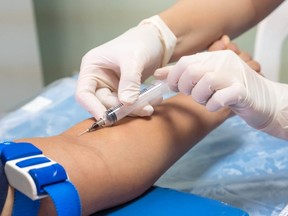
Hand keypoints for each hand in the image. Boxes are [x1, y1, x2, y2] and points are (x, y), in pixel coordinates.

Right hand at [76, 16, 175, 118]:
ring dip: (133, 110)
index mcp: (92, 68)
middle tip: (143, 110)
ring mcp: (111, 86)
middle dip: (121, 110)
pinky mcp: (123, 91)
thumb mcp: (134, 59)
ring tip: (150, 107)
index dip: (92, 108)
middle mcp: (98, 78)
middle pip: (103, 102)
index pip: (84, 93)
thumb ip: (129, 81)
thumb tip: (126, 103)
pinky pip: (128, 104)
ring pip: (117, 106)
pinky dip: (139, 105)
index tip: (106, 119)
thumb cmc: (139, 43)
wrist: (155, 40)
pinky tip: (153, 102)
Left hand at [155, 46, 287, 138]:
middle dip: (185, 87)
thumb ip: (183, 75)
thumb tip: (157, 74)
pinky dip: (212, 106)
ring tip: (206, 101)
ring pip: (205, 82)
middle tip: (192, 94)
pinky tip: (216, 106)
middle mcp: (224, 62)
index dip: (174, 77)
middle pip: (191, 71)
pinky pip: (219, 98)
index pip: (184, 62)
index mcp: (213, 57)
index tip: (176, 88)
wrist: (263, 101)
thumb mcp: (205, 80)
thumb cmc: (228, 91)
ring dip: (199, 97)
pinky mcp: (242, 91)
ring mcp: (234, 75)